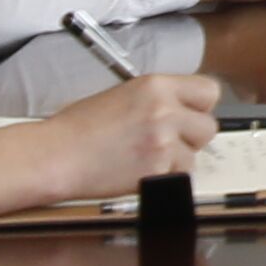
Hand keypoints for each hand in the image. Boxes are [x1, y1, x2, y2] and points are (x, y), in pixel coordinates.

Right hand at [0, 69, 220, 207]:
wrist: (56, 156)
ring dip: (177, 161)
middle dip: (191, 137)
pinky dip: (163, 179)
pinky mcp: (158, 171)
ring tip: (144, 158)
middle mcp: (165, 110)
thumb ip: (158, 100)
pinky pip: (178, 178)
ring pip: (194, 156)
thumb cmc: (77, 129)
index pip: (209, 91)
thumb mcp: (123, 95)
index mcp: (156, 86)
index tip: (190, 115)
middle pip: (208, 126)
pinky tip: (138, 172)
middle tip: (166, 142)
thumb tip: (182, 109)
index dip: (199, 107)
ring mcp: (163, 142)